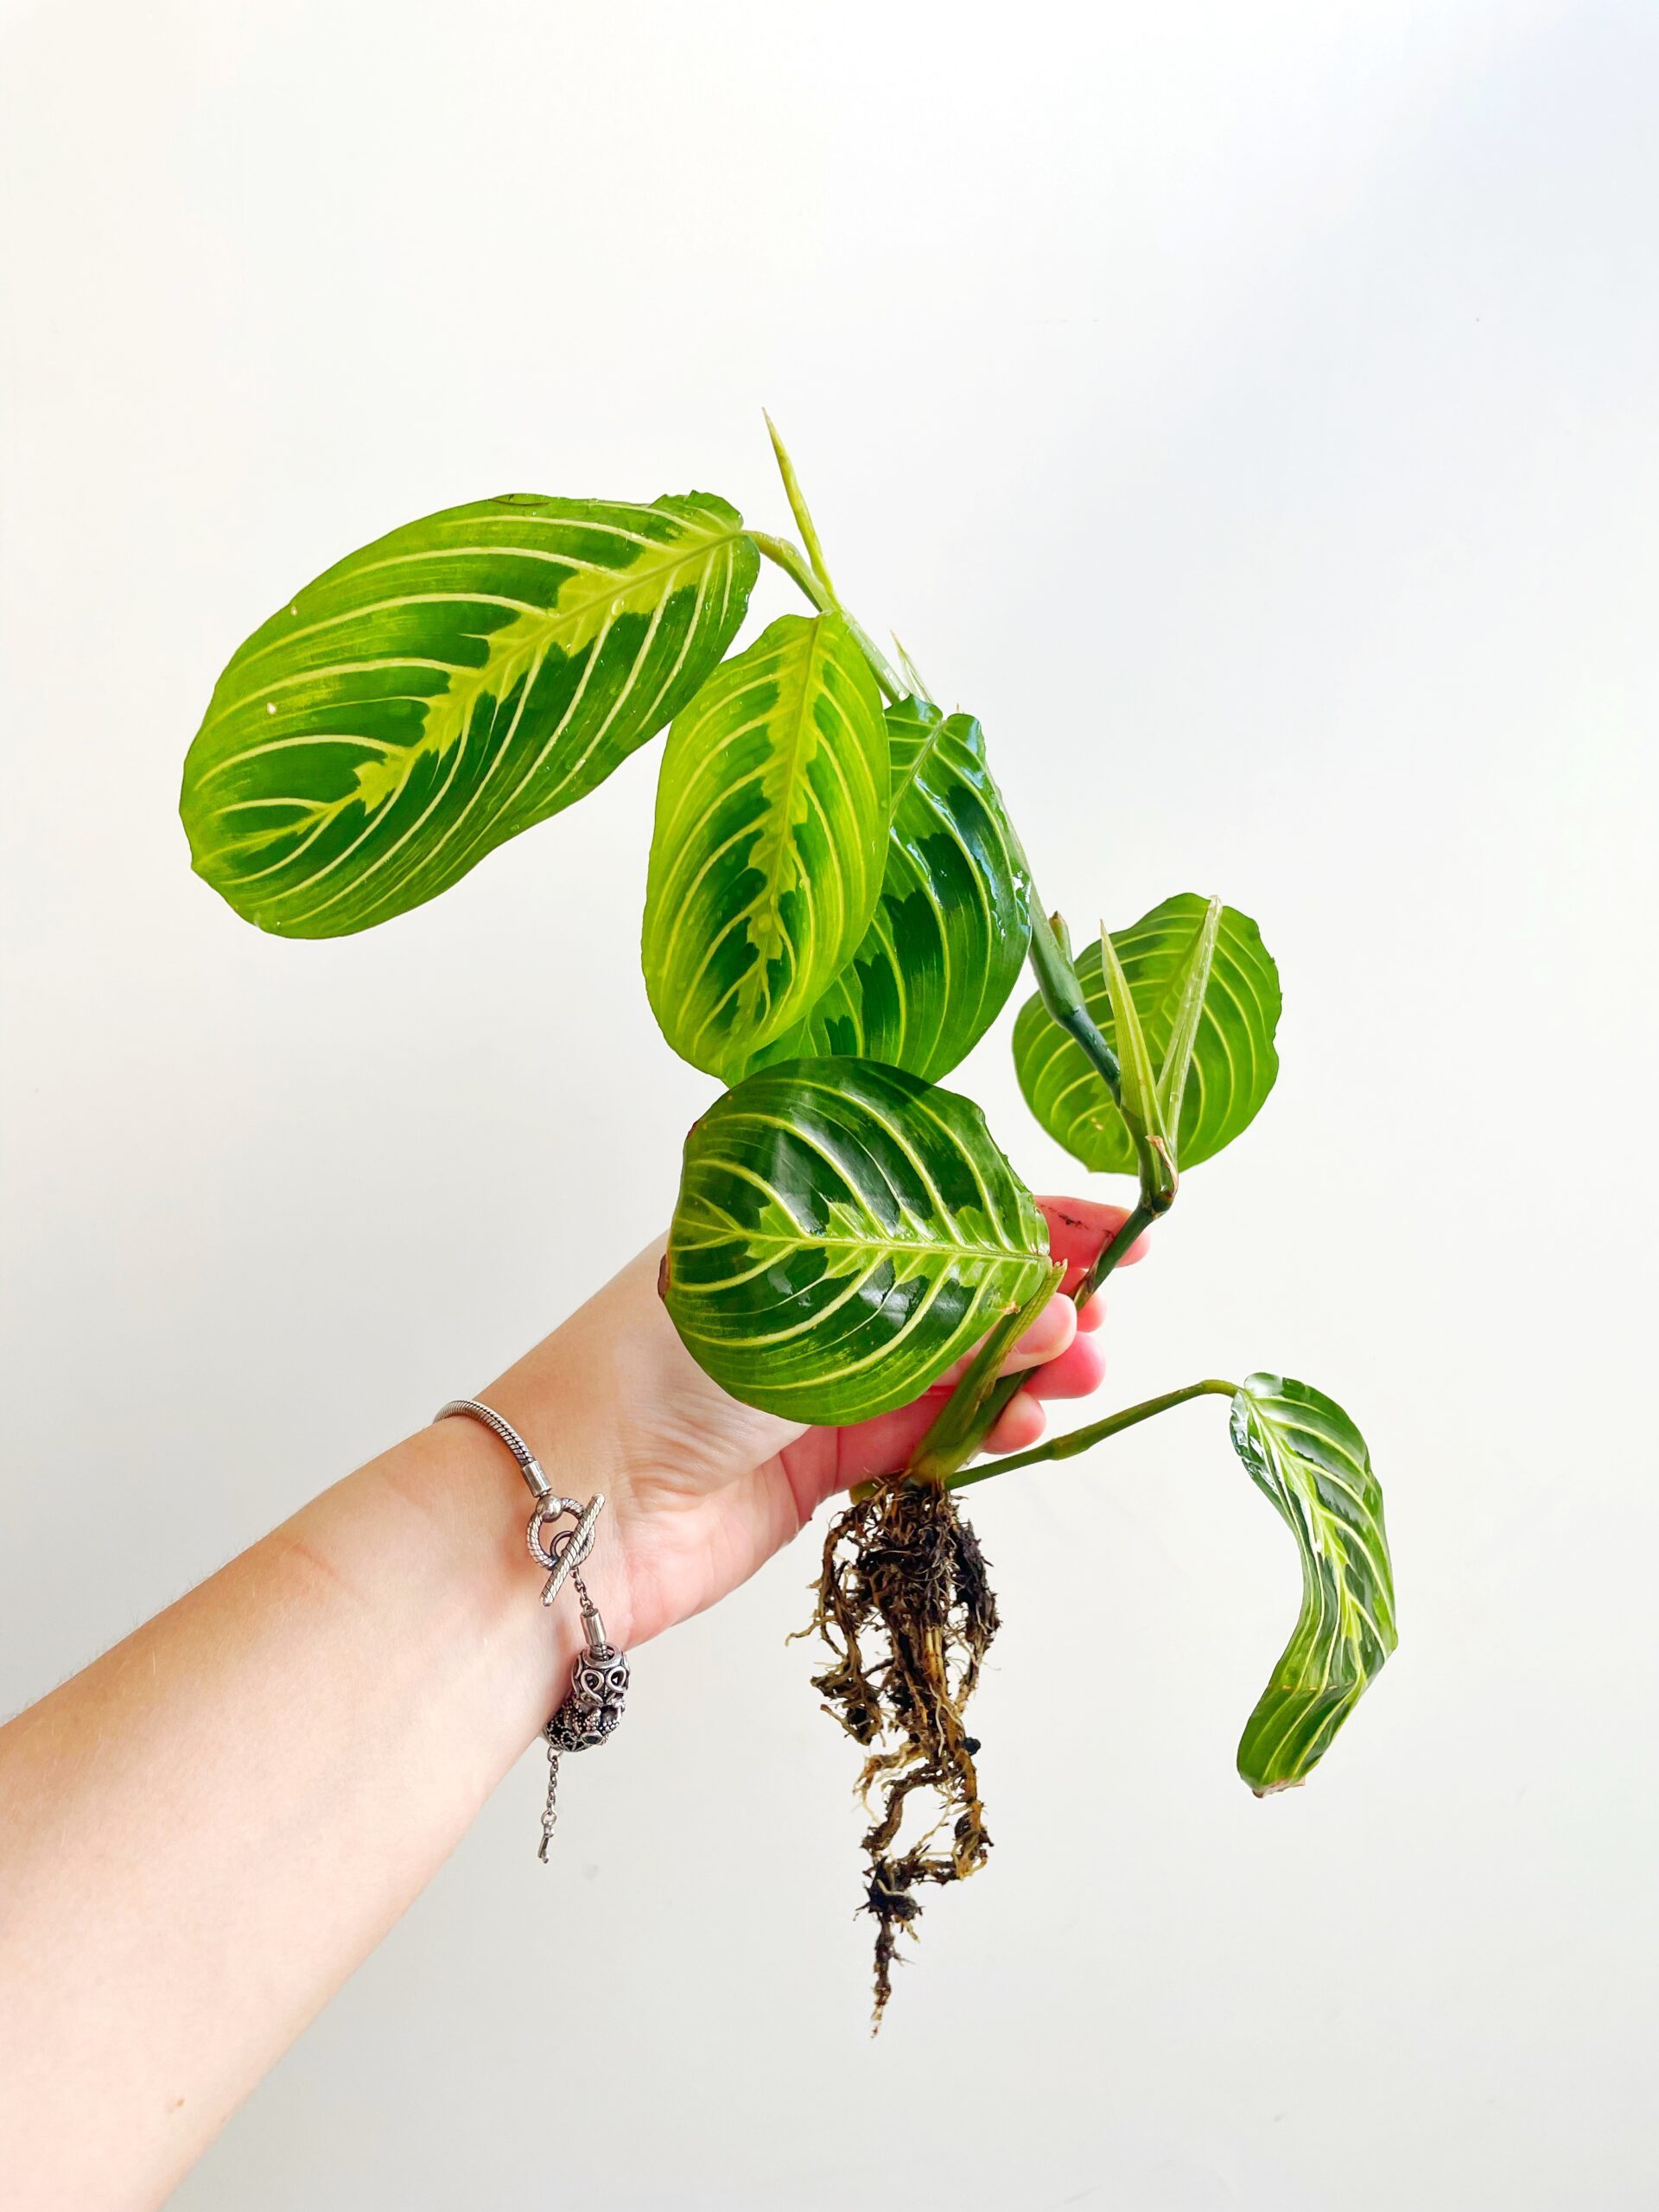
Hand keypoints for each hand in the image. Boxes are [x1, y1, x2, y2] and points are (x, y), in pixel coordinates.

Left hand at [486, 1198, 1145, 1649]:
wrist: (576, 1509)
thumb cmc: (654, 1372)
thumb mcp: (805, 1306)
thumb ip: (929, 1305)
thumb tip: (1042, 1302)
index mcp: (792, 1222)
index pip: (934, 1203)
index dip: (1028, 1214)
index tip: (1112, 1227)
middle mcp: (811, 1294)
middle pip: (955, 1282)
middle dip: (1041, 1291)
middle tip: (1106, 1305)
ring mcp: (820, 1378)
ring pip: (955, 1360)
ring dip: (1026, 1362)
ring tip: (1080, 1369)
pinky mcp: (825, 1460)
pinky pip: (929, 1431)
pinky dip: (986, 1424)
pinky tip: (1029, 1419)